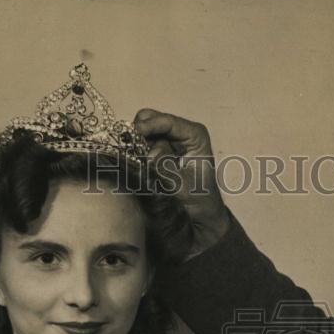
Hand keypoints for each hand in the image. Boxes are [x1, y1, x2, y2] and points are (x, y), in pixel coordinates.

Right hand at [133, 109, 230, 258]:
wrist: (202, 214)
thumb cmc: (199, 200)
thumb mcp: (181, 184)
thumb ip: (165, 167)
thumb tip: (150, 154)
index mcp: (195, 136)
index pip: (169, 122)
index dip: (150, 125)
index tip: (135, 132)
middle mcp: (182, 133)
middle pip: (152, 119)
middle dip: (140, 132)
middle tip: (131, 147)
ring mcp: (170, 140)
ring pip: (144, 131)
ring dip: (136, 143)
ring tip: (138, 160)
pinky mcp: (160, 150)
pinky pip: (142, 144)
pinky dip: (136, 150)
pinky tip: (138, 162)